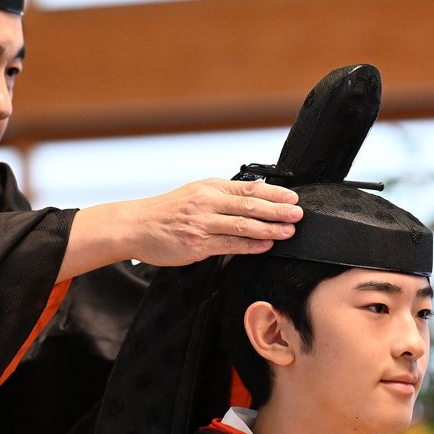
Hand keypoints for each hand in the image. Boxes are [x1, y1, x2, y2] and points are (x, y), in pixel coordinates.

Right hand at [61, 180, 301, 278]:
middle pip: (250, 205)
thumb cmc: (167, 212)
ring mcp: (202, 224)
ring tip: (288, 231)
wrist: (136, 225)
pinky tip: (265, 245)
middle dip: (278, 210)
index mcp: (210, 188)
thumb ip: (222, 196)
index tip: (293, 198)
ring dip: (269, 228)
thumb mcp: (195, 193)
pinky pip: (229, 245)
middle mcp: (207, 202)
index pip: (248, 188)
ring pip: (242, 225)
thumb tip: (255, 197)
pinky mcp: (197, 244)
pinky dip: (250, 245)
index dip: (274, 193)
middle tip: (298, 214)